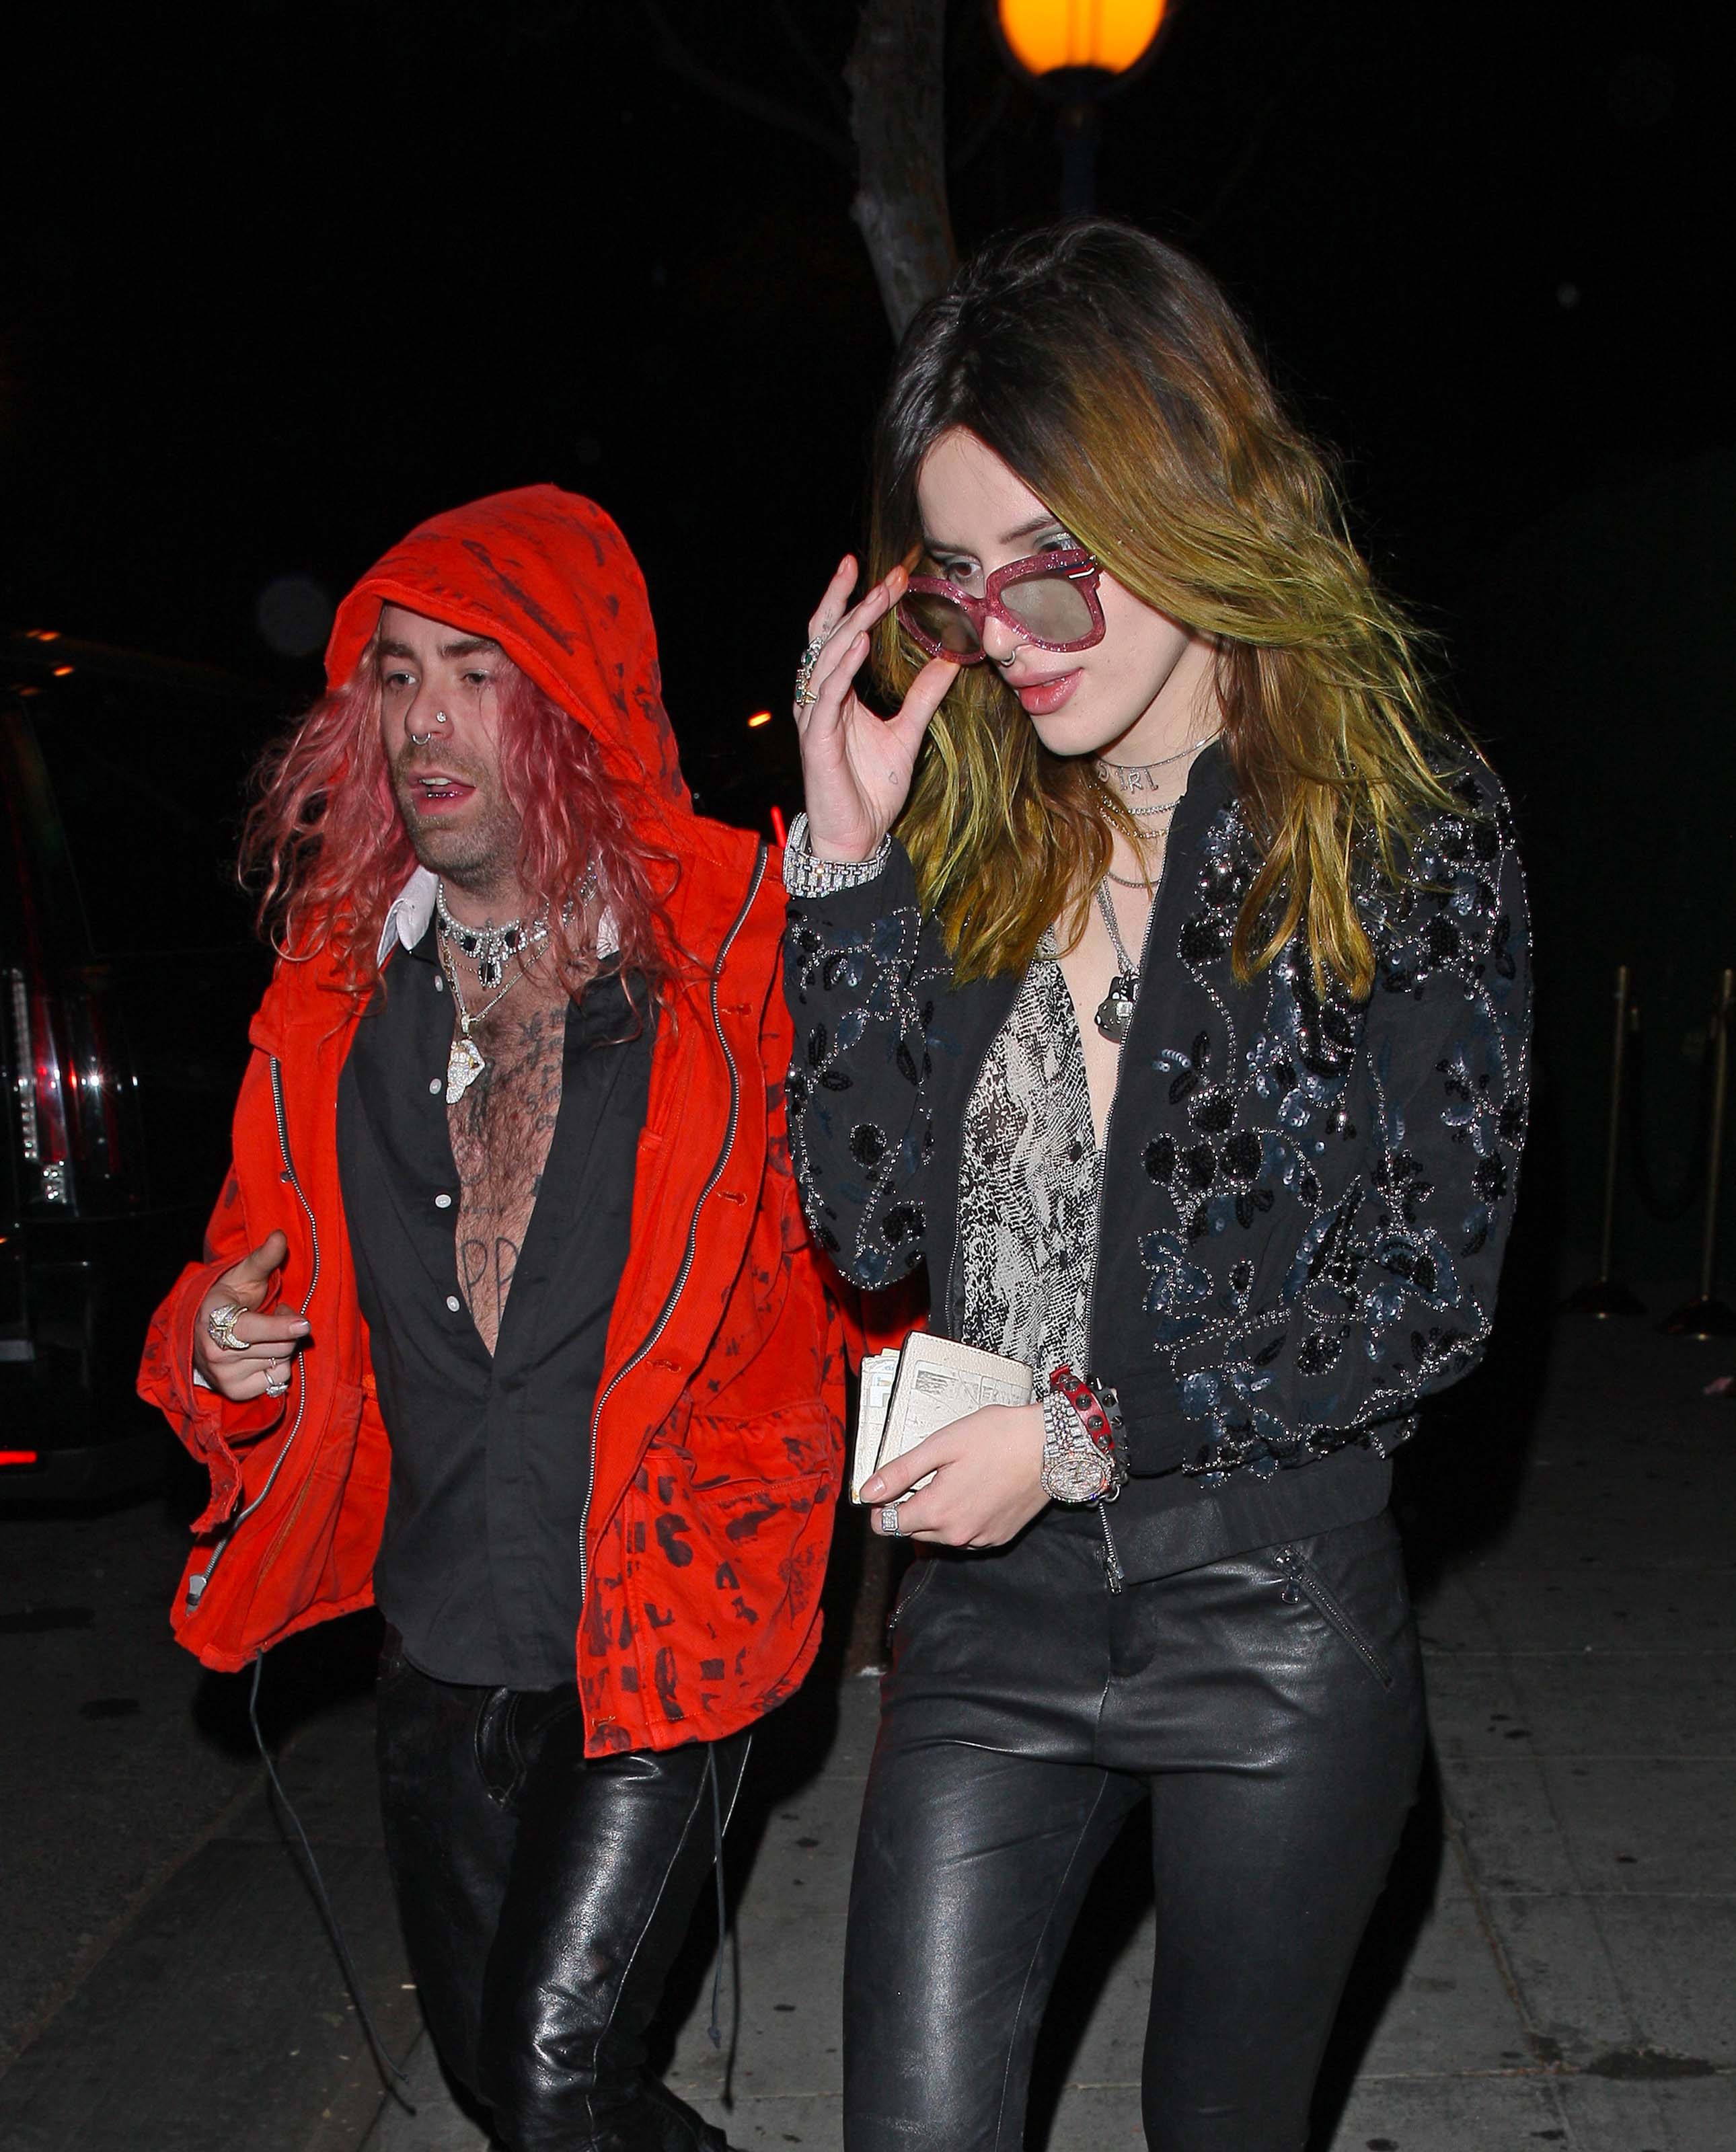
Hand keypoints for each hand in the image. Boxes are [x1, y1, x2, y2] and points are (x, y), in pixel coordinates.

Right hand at [192, 1232, 308, 1402]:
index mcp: (213, 1321)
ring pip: (281, 1361)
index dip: (280, 1326)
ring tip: (265, 1334)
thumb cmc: (227, 1300)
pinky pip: (278, 1380)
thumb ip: (263, 1259)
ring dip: (282, 1346)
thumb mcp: (242, 1276)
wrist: (203, 1336)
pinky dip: (278, 1366)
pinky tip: (263, 1354)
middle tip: (273, 1313)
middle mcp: (215, 1353)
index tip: (303, 1324)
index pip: (253, 1329)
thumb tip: (280, 1236)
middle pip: (279, 1345)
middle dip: (286, 1327)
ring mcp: (225, 1376)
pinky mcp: (236, 1393)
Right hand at [793, 556, 960, 862]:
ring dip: (853, 624)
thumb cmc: (871, 789)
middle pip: (828, 634)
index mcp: (838, 692)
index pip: (843, 634)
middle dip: (858, 600)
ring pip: (826, 657)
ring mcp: (814, 717)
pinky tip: (862, 642)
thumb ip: (923, 697)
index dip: (863, 601)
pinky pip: (826, 696)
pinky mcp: (815, 739)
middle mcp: (820, 697)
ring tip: (879, 598)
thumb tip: (950, 663)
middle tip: (889, 575)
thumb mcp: (907, 732)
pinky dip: (843, 667)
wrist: (856, 836)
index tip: (893, 574)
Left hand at [862, 1403, 1047, 1547]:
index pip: (887, 1524)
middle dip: (912, 1505)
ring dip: (938, 1513)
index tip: (893, 1484)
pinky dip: (963, 1517)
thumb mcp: (941, 1445)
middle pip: (913, 1530)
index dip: (883, 1503)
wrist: (1050, 1447)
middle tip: (931, 1472)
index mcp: (937, 1511)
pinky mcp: (999, 1537)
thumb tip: (867, 1492)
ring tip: (956, 1478)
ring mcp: (980, 1539)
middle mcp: (957, 1534)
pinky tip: (974, 1490)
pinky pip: (966, 1535)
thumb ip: (900, 1472)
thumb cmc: (998, 1437)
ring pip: (940, 1534)